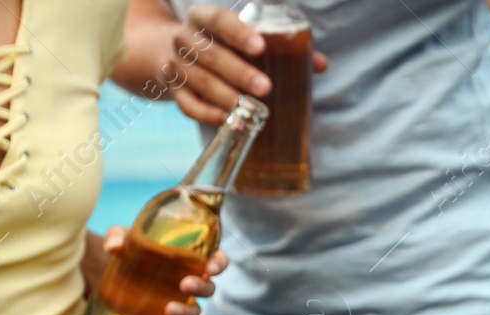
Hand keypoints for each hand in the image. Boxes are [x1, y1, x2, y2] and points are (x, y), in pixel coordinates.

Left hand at [101, 226, 227, 314]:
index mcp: (189, 258)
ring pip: (196, 310)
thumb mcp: (120, 237)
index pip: (215, 261)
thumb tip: (114, 248)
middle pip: (208, 288)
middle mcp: (191, 280)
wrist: (112, 274)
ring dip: (188, 311)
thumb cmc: (127, 249)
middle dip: (201, 287)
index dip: (219, 264)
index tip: (211, 267)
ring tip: (169, 308)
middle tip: (184, 284)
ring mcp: (181, 301)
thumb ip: (117, 237)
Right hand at [168, 4, 328, 124]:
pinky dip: (207, 114)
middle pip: (211, 55)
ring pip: (200, 81)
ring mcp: (175, 65)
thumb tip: (320, 64)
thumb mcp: (239, 38)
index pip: (218, 21)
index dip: (238, 33)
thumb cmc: (220, 45)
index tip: (260, 47)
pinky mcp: (174, 91)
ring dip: (226, 96)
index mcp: (203, 18)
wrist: (170, 53)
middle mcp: (185, 39)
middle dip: (239, 72)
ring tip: (249, 110)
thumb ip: (278, 47)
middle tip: (265, 87)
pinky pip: (187, 105)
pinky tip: (227, 120)